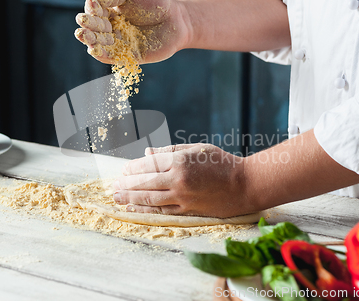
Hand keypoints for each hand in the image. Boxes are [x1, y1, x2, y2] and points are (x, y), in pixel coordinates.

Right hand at [74, 0, 190, 63]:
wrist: (177, 21)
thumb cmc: (156, 3)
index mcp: (110, 11)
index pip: (94, 11)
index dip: (91, 9)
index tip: (93, 4)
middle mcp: (112, 27)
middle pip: (93, 28)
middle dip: (87, 24)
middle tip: (83, 21)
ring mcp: (119, 42)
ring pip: (98, 43)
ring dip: (89, 39)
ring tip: (83, 34)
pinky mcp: (127, 56)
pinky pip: (110, 57)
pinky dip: (100, 54)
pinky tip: (93, 49)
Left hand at [112, 143, 257, 217]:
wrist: (245, 185)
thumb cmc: (222, 163)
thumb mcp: (197, 149)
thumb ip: (170, 151)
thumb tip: (147, 154)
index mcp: (181, 161)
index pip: (149, 164)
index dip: (133, 168)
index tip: (124, 170)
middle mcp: (179, 179)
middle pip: (145, 182)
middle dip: (126, 184)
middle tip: (114, 186)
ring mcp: (183, 197)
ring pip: (149, 198)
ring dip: (130, 198)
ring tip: (116, 197)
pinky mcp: (188, 210)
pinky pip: (162, 211)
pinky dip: (146, 210)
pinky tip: (134, 208)